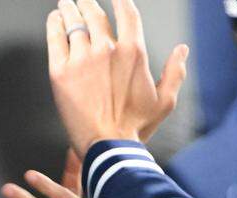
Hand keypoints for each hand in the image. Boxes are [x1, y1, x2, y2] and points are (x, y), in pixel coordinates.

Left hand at [47, 0, 188, 154]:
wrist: (108, 145)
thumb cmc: (136, 127)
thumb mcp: (165, 100)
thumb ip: (175, 71)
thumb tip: (182, 50)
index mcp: (133, 51)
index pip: (126, 13)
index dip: (118, 0)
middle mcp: (107, 49)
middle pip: (95, 14)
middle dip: (87, 2)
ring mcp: (82, 59)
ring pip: (74, 23)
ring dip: (69, 9)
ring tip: (65, 3)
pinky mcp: (60, 72)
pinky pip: (55, 39)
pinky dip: (54, 24)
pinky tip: (54, 18)